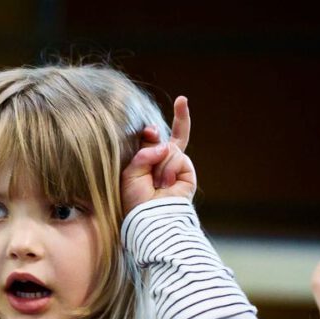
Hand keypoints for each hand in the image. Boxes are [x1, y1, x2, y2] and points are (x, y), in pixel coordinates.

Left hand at [121, 96, 195, 213]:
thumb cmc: (134, 200)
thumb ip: (143, 152)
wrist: (149, 217)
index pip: (152, 142)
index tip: (153, 126)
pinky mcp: (188, 173)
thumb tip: (166, 144)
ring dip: (159, 164)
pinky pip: (178, 156)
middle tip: (182, 100)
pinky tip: (165, 184)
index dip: (151, 132)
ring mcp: (177, 168)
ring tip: (156, 184)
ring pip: (170, 148)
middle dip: (182, 117)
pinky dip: (168, 168)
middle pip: (176, 137)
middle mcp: (164, 165)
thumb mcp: (130, 172)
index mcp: (147, 164)